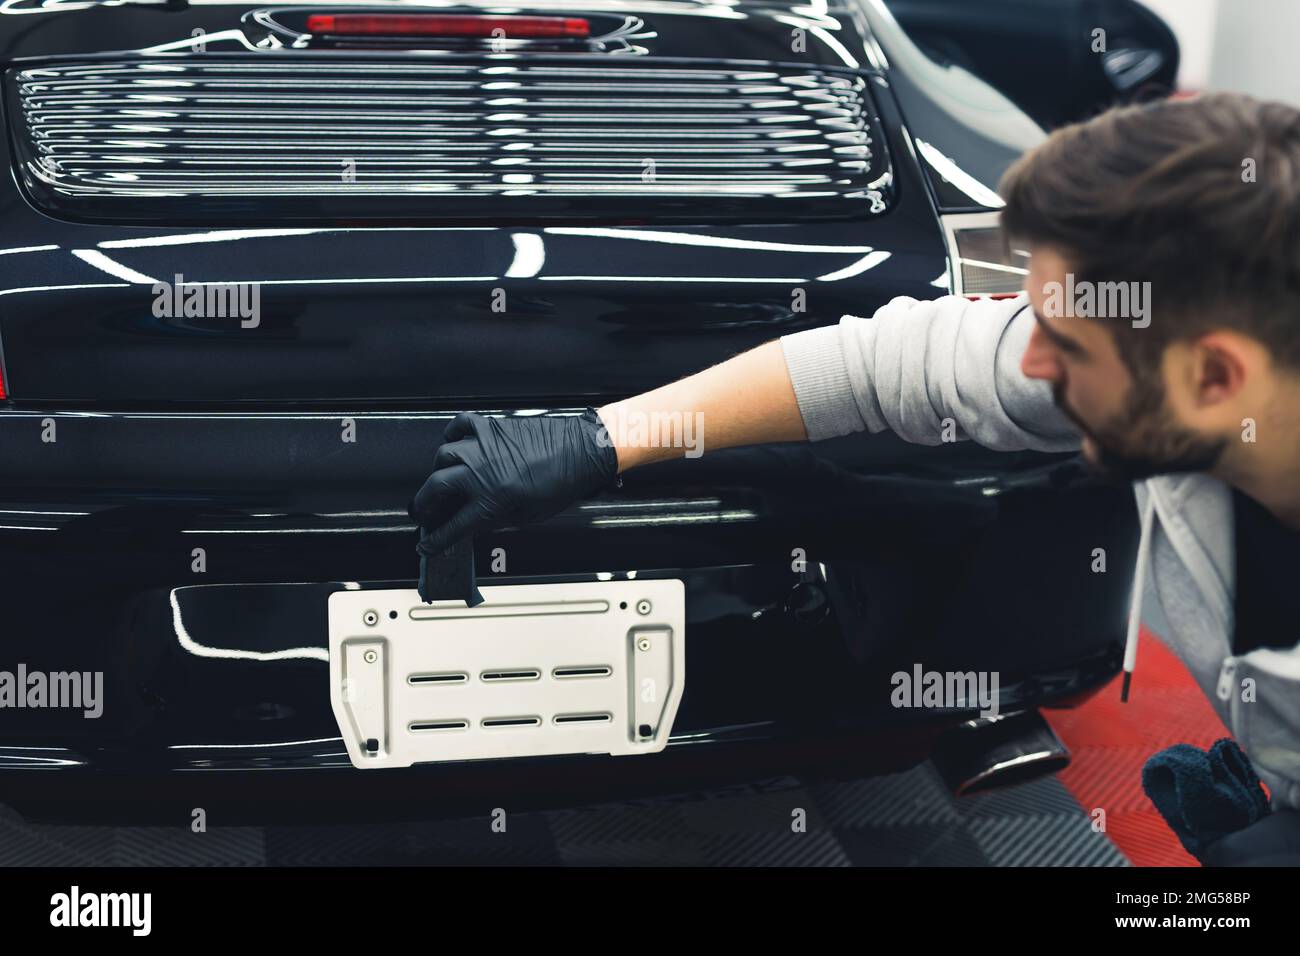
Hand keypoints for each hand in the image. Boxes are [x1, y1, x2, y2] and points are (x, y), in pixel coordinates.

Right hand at [409, 409, 618, 552]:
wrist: (582, 449)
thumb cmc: (563, 481)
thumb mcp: (530, 514)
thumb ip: (497, 519)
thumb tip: (477, 524)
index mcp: (493, 499)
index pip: (454, 526)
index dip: (437, 540)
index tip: (428, 544)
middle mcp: (482, 472)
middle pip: (436, 488)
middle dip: (425, 505)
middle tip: (426, 513)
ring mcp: (483, 446)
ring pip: (442, 456)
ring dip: (438, 471)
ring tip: (443, 480)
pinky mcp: (491, 427)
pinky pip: (459, 426)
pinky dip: (452, 435)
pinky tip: (454, 444)